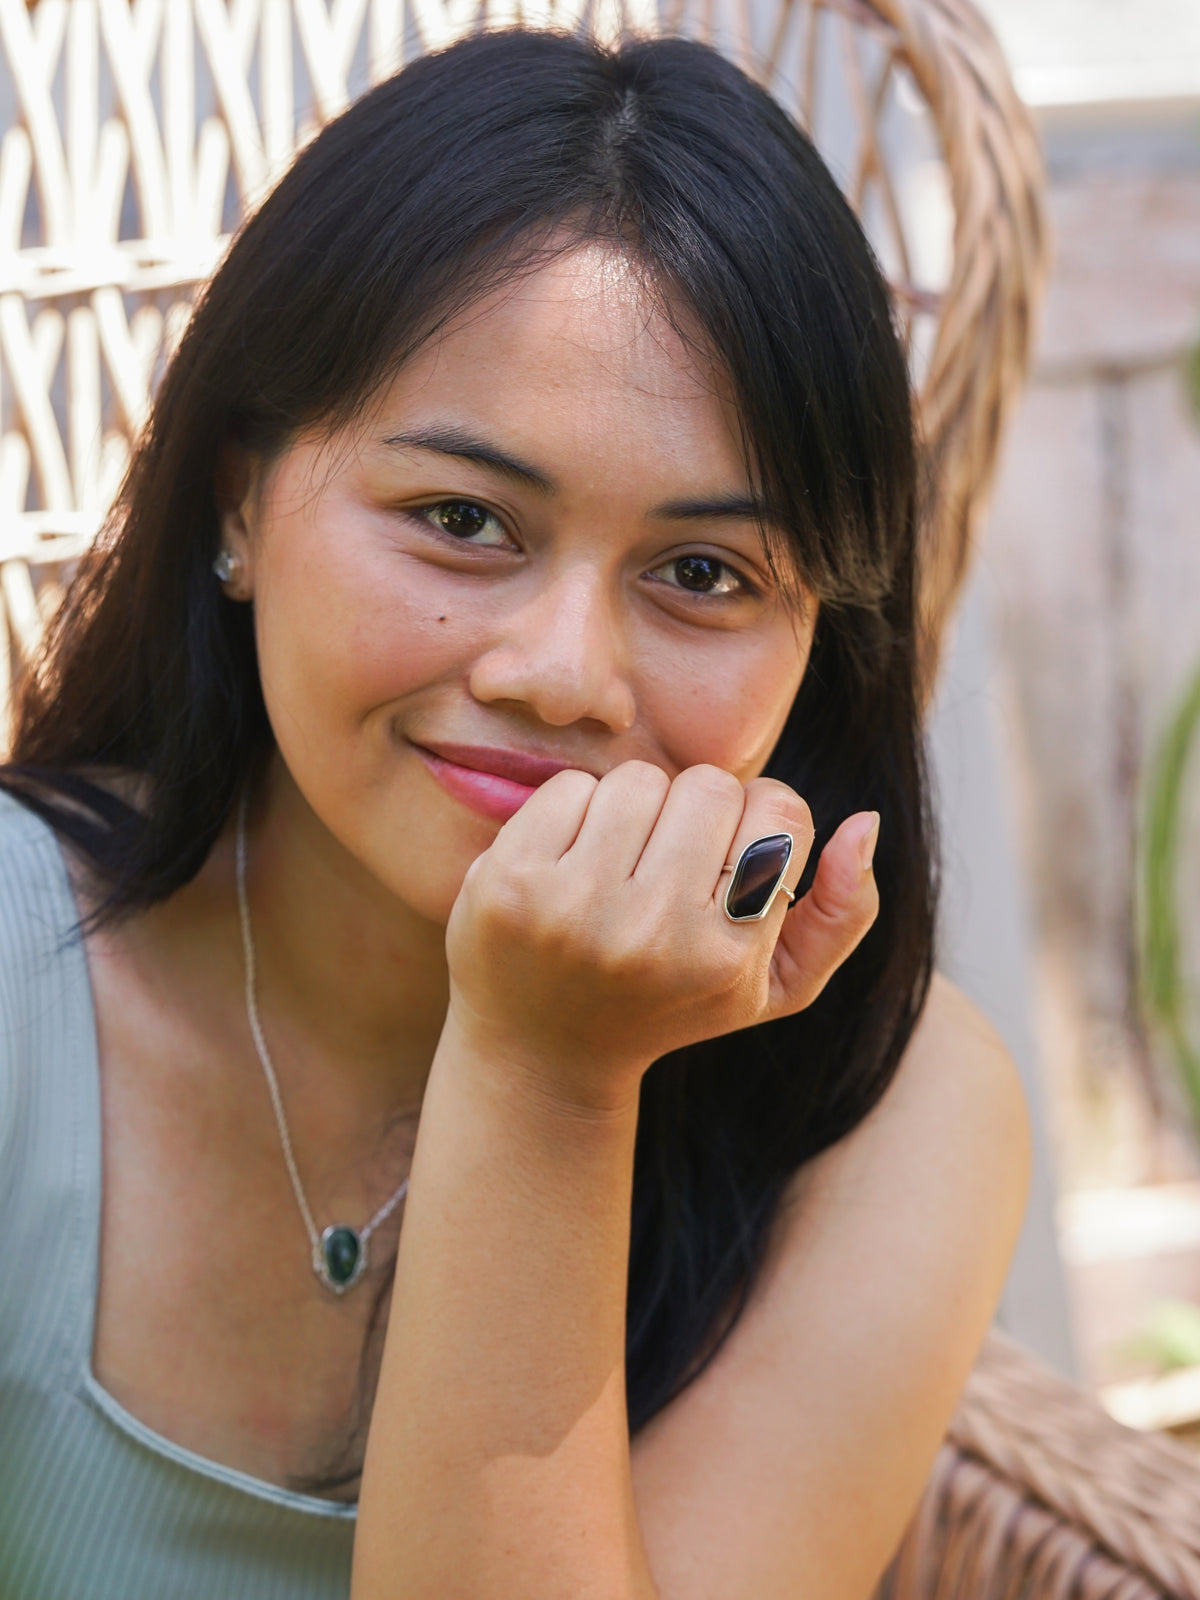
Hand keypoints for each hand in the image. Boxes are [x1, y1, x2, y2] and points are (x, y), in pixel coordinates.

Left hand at [443, 761, 879, 1110]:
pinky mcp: (508, 882)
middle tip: (672, 862)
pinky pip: (571, 787)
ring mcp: (572, 907)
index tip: (735, 857)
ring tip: (622, 866)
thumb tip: (868, 822)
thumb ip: (844, 914)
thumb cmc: (673, 1004)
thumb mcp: (774, 987)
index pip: (780, 812)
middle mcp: (650, 933)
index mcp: (724, 958)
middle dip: (698, 812)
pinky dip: (578, 812)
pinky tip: (572, 865)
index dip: (763, 820)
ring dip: (637, 809)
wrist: (541, 1054)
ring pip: (639, 780)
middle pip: (709, 787)